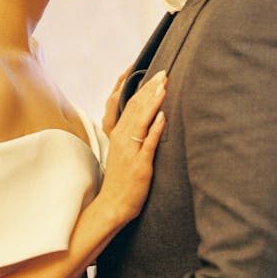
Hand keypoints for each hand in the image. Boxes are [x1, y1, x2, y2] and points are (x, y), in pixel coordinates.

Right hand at [99, 70, 165, 224]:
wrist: (112, 205)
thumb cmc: (121, 180)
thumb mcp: (124, 152)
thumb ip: (134, 135)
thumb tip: (149, 119)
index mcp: (119, 134)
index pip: (130, 104)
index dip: (143, 88)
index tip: (155, 75)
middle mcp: (123, 139)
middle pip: (136, 107)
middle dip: (150, 88)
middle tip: (163, 72)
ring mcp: (130, 150)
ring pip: (141, 120)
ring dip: (153, 102)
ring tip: (164, 86)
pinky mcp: (140, 164)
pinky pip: (148, 142)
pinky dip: (155, 128)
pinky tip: (163, 116)